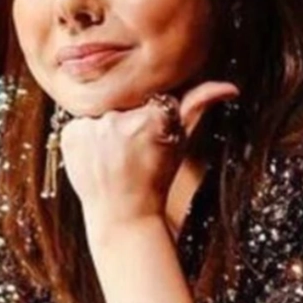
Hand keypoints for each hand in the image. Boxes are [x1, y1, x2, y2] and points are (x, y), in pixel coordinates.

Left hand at [58, 81, 238, 236]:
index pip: (152, 96)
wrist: (124, 215)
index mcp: (154, 115)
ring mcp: (93, 126)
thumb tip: (230, 87)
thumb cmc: (156, 177)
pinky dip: (87, 136)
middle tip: (132, 148)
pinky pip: (81, 122)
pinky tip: (98, 157)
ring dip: (107, 126)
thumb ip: (198, 105)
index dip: (152, 115)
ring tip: (115, 154)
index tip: (152, 138)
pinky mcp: (71, 134)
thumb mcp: (181, 140)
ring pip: (102, 109)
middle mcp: (122, 117)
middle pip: (125, 100)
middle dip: (128, 119)